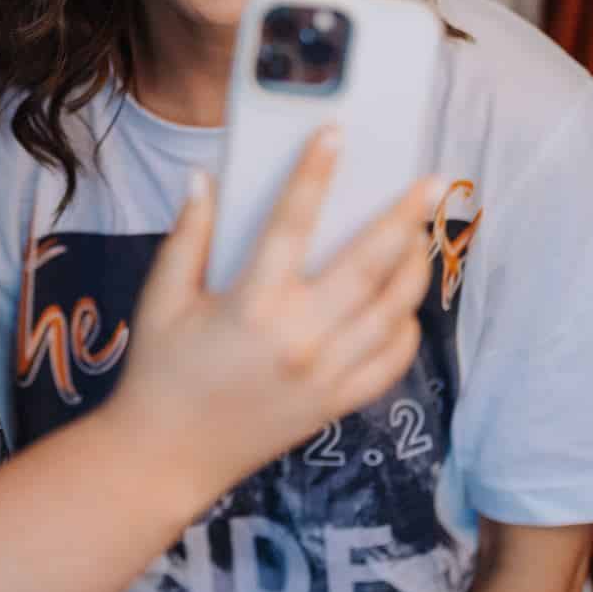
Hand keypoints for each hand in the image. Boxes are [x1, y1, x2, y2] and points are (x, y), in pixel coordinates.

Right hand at [108, 129, 438, 507]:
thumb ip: (188, 236)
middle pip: (369, 264)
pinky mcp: (335, 404)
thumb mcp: (160, 300)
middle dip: (405, 216)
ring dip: (415, 268)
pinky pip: (391, 362)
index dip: (314, 173)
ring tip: (423, 236)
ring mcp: (325, 375)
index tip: (336, 134)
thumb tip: (204, 178)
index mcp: (251, 306)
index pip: (291, 222)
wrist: (166, 458)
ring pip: (393, 311)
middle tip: (433, 181)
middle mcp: (299, 339)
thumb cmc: (159, 373)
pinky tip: (403, 305)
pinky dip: (406, 329)